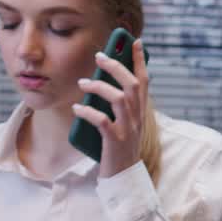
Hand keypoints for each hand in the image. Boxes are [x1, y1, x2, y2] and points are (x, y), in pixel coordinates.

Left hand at [73, 39, 148, 178]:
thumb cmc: (119, 148)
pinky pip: (102, 122)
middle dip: (116, 67)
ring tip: (83, 83)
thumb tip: (101, 83)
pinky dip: (88, 113)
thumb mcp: (124, 124)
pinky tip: (77, 108)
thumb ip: (118, 106)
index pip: (144, 81)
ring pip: (119, 99)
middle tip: (99, 56)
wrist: (124, 178)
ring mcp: (127, 130)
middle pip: (131, 85)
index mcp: (140, 112)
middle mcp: (137, 118)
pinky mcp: (115, 142)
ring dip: (100, 87)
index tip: (135, 42)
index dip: (140, 60)